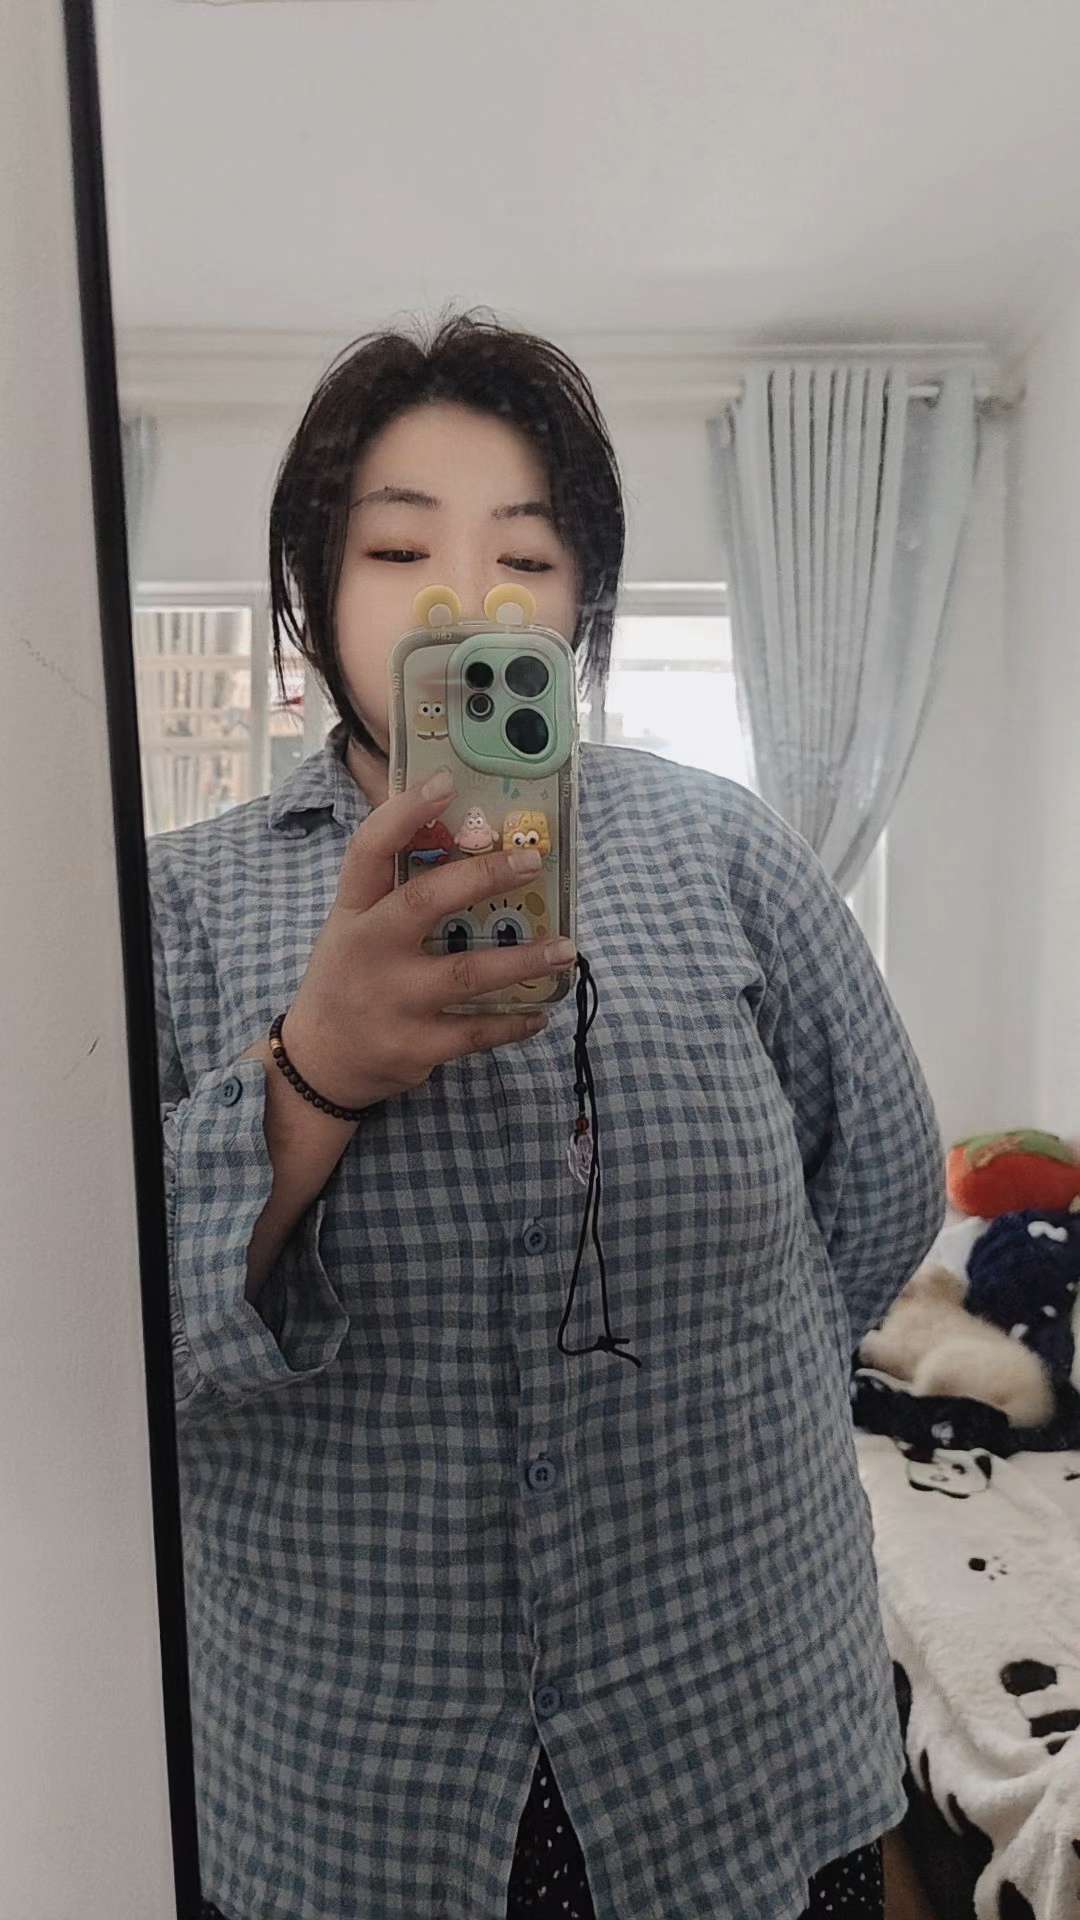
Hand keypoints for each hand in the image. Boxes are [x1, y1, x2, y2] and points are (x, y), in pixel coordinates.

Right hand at [280, 774, 573, 1112]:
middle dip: (484, 877)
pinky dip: (515, 1020)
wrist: (320, 1061)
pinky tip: (542, 1009)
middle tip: (534, 860)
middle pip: (425, 901)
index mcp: (353, 911)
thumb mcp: (354, 927)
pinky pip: (477, 1031)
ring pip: (467, 973)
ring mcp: (392, 1000)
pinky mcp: (414, 1046)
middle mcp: (368, 950)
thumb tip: (470, 841)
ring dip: (523, 959)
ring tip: (566, 948)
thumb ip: (396, 891)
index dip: (405, 812)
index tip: (447, 783)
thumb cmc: (350, 977)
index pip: (369, 849)